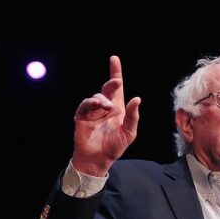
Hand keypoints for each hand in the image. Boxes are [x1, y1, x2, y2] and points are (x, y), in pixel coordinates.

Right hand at [71, 56, 140, 175]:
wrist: (99, 159)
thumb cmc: (114, 146)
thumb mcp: (129, 132)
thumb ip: (133, 116)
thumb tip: (137, 99)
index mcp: (118, 108)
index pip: (117, 88)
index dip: (115, 72)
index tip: (114, 59)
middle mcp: (105, 107)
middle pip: (107, 89)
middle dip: (112, 83)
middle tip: (117, 82)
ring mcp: (93, 111)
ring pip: (96, 97)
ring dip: (103, 100)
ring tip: (107, 108)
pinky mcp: (82, 117)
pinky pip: (85, 105)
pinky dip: (90, 103)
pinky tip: (97, 105)